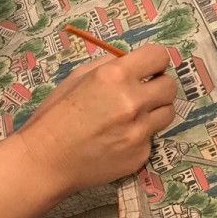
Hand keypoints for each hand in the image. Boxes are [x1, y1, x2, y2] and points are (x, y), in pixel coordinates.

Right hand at [15, 44, 177, 196]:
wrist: (46, 160)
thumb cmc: (55, 115)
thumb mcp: (77, 78)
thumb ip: (109, 66)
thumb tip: (131, 62)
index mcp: (116, 76)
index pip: (159, 56)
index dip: (155, 61)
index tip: (149, 68)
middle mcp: (133, 102)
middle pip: (170, 86)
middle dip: (158, 85)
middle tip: (143, 92)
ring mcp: (140, 132)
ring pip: (167, 113)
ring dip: (154, 111)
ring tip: (132, 116)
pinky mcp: (141, 155)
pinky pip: (151, 139)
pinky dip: (140, 136)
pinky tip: (118, 140)